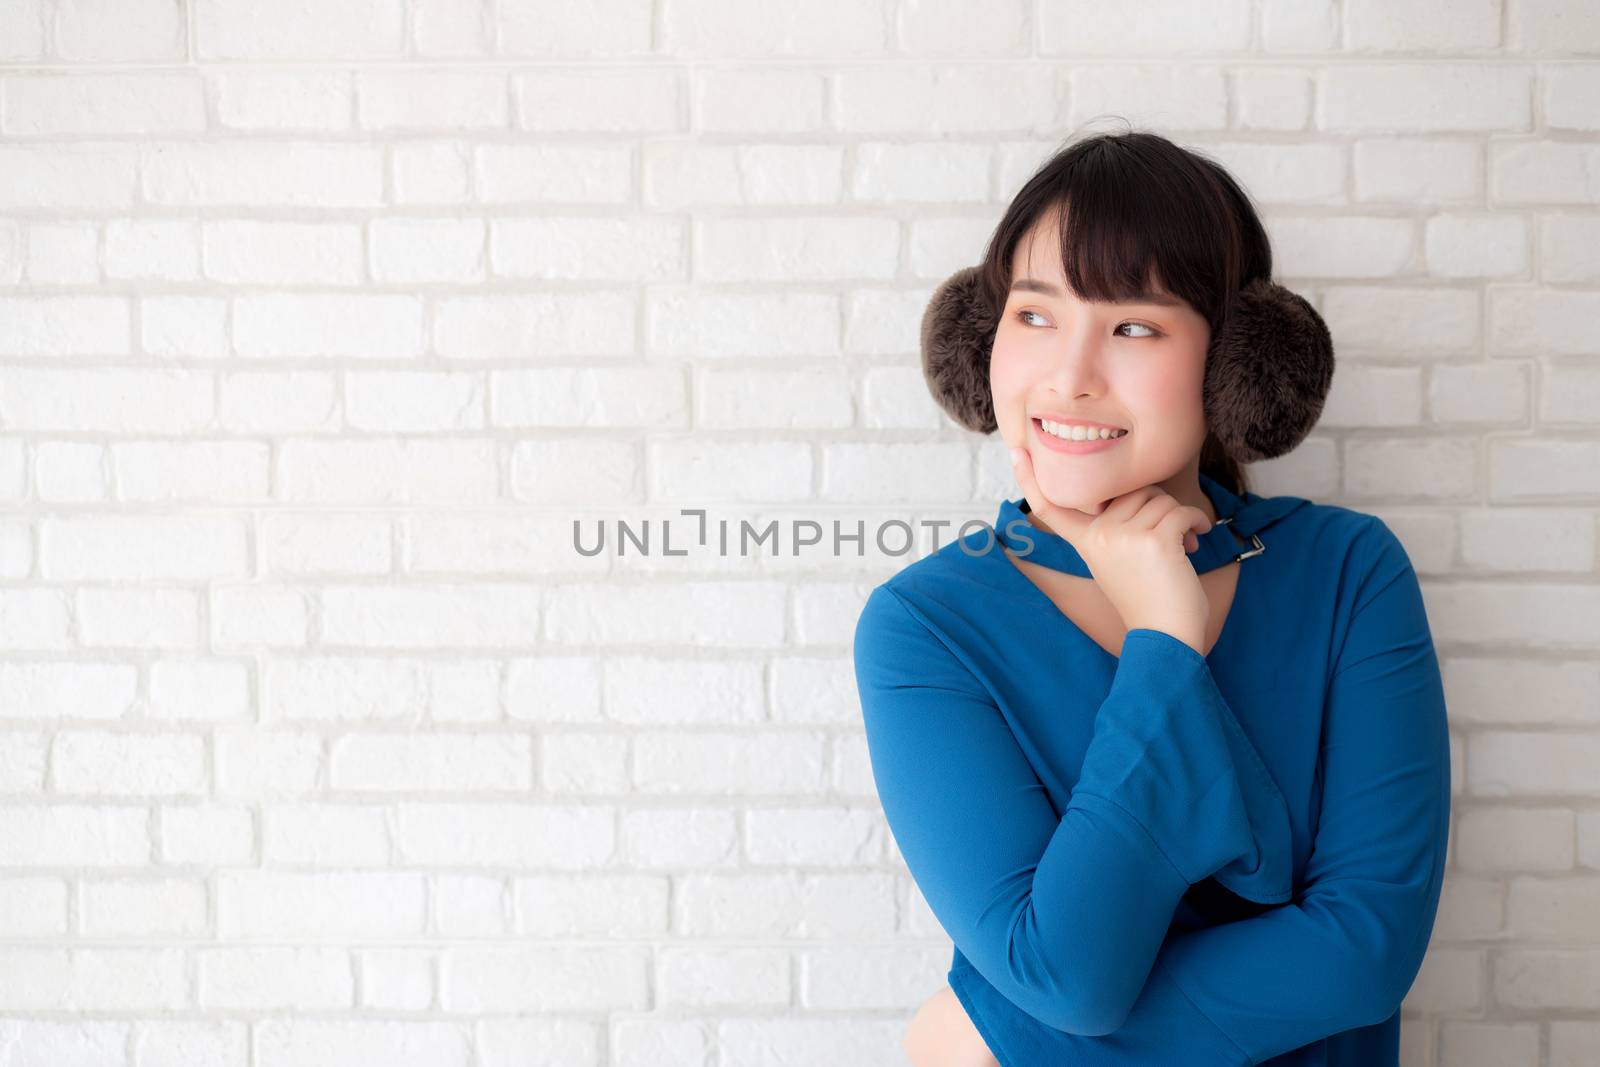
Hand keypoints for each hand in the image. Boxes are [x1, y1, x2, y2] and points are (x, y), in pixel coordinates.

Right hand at [1009, 446, 1212, 653]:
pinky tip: (1195, 540)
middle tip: (1167, 536)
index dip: (1029, 478)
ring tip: (1181, 545)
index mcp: (1084, 541)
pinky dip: (1195, 523)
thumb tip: (1141, 493)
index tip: (1017, 450)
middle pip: (1132, 489)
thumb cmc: (1149, 599)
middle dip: (1157, 507)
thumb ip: (1113, 529)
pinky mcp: (1153, 539)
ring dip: (1179, 518)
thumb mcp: (1116, 562)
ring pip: (1159, 498)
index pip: (1050, 506)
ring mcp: (1123, 536)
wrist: (1166, 637)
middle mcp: (1098, 535)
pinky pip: (1180, 511)